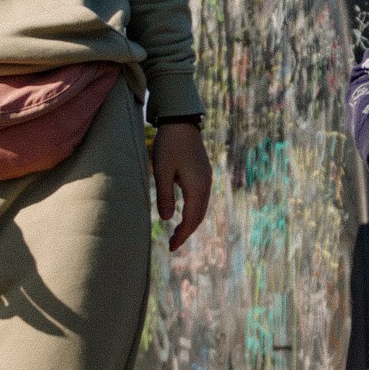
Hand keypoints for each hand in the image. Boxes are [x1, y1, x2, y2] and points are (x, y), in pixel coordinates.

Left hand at [154, 120, 212, 251]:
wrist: (181, 121)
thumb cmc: (169, 145)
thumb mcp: (162, 171)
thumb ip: (165, 196)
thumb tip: (167, 219)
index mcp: (197, 186)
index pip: (192, 219)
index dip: (182, 235)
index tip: (171, 247)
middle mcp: (206, 184)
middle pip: (199, 216)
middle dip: (187, 231)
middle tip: (172, 244)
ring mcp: (206, 178)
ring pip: (201, 207)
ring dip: (190, 221)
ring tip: (176, 232)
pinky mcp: (203, 173)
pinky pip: (201, 198)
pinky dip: (193, 210)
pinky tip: (183, 212)